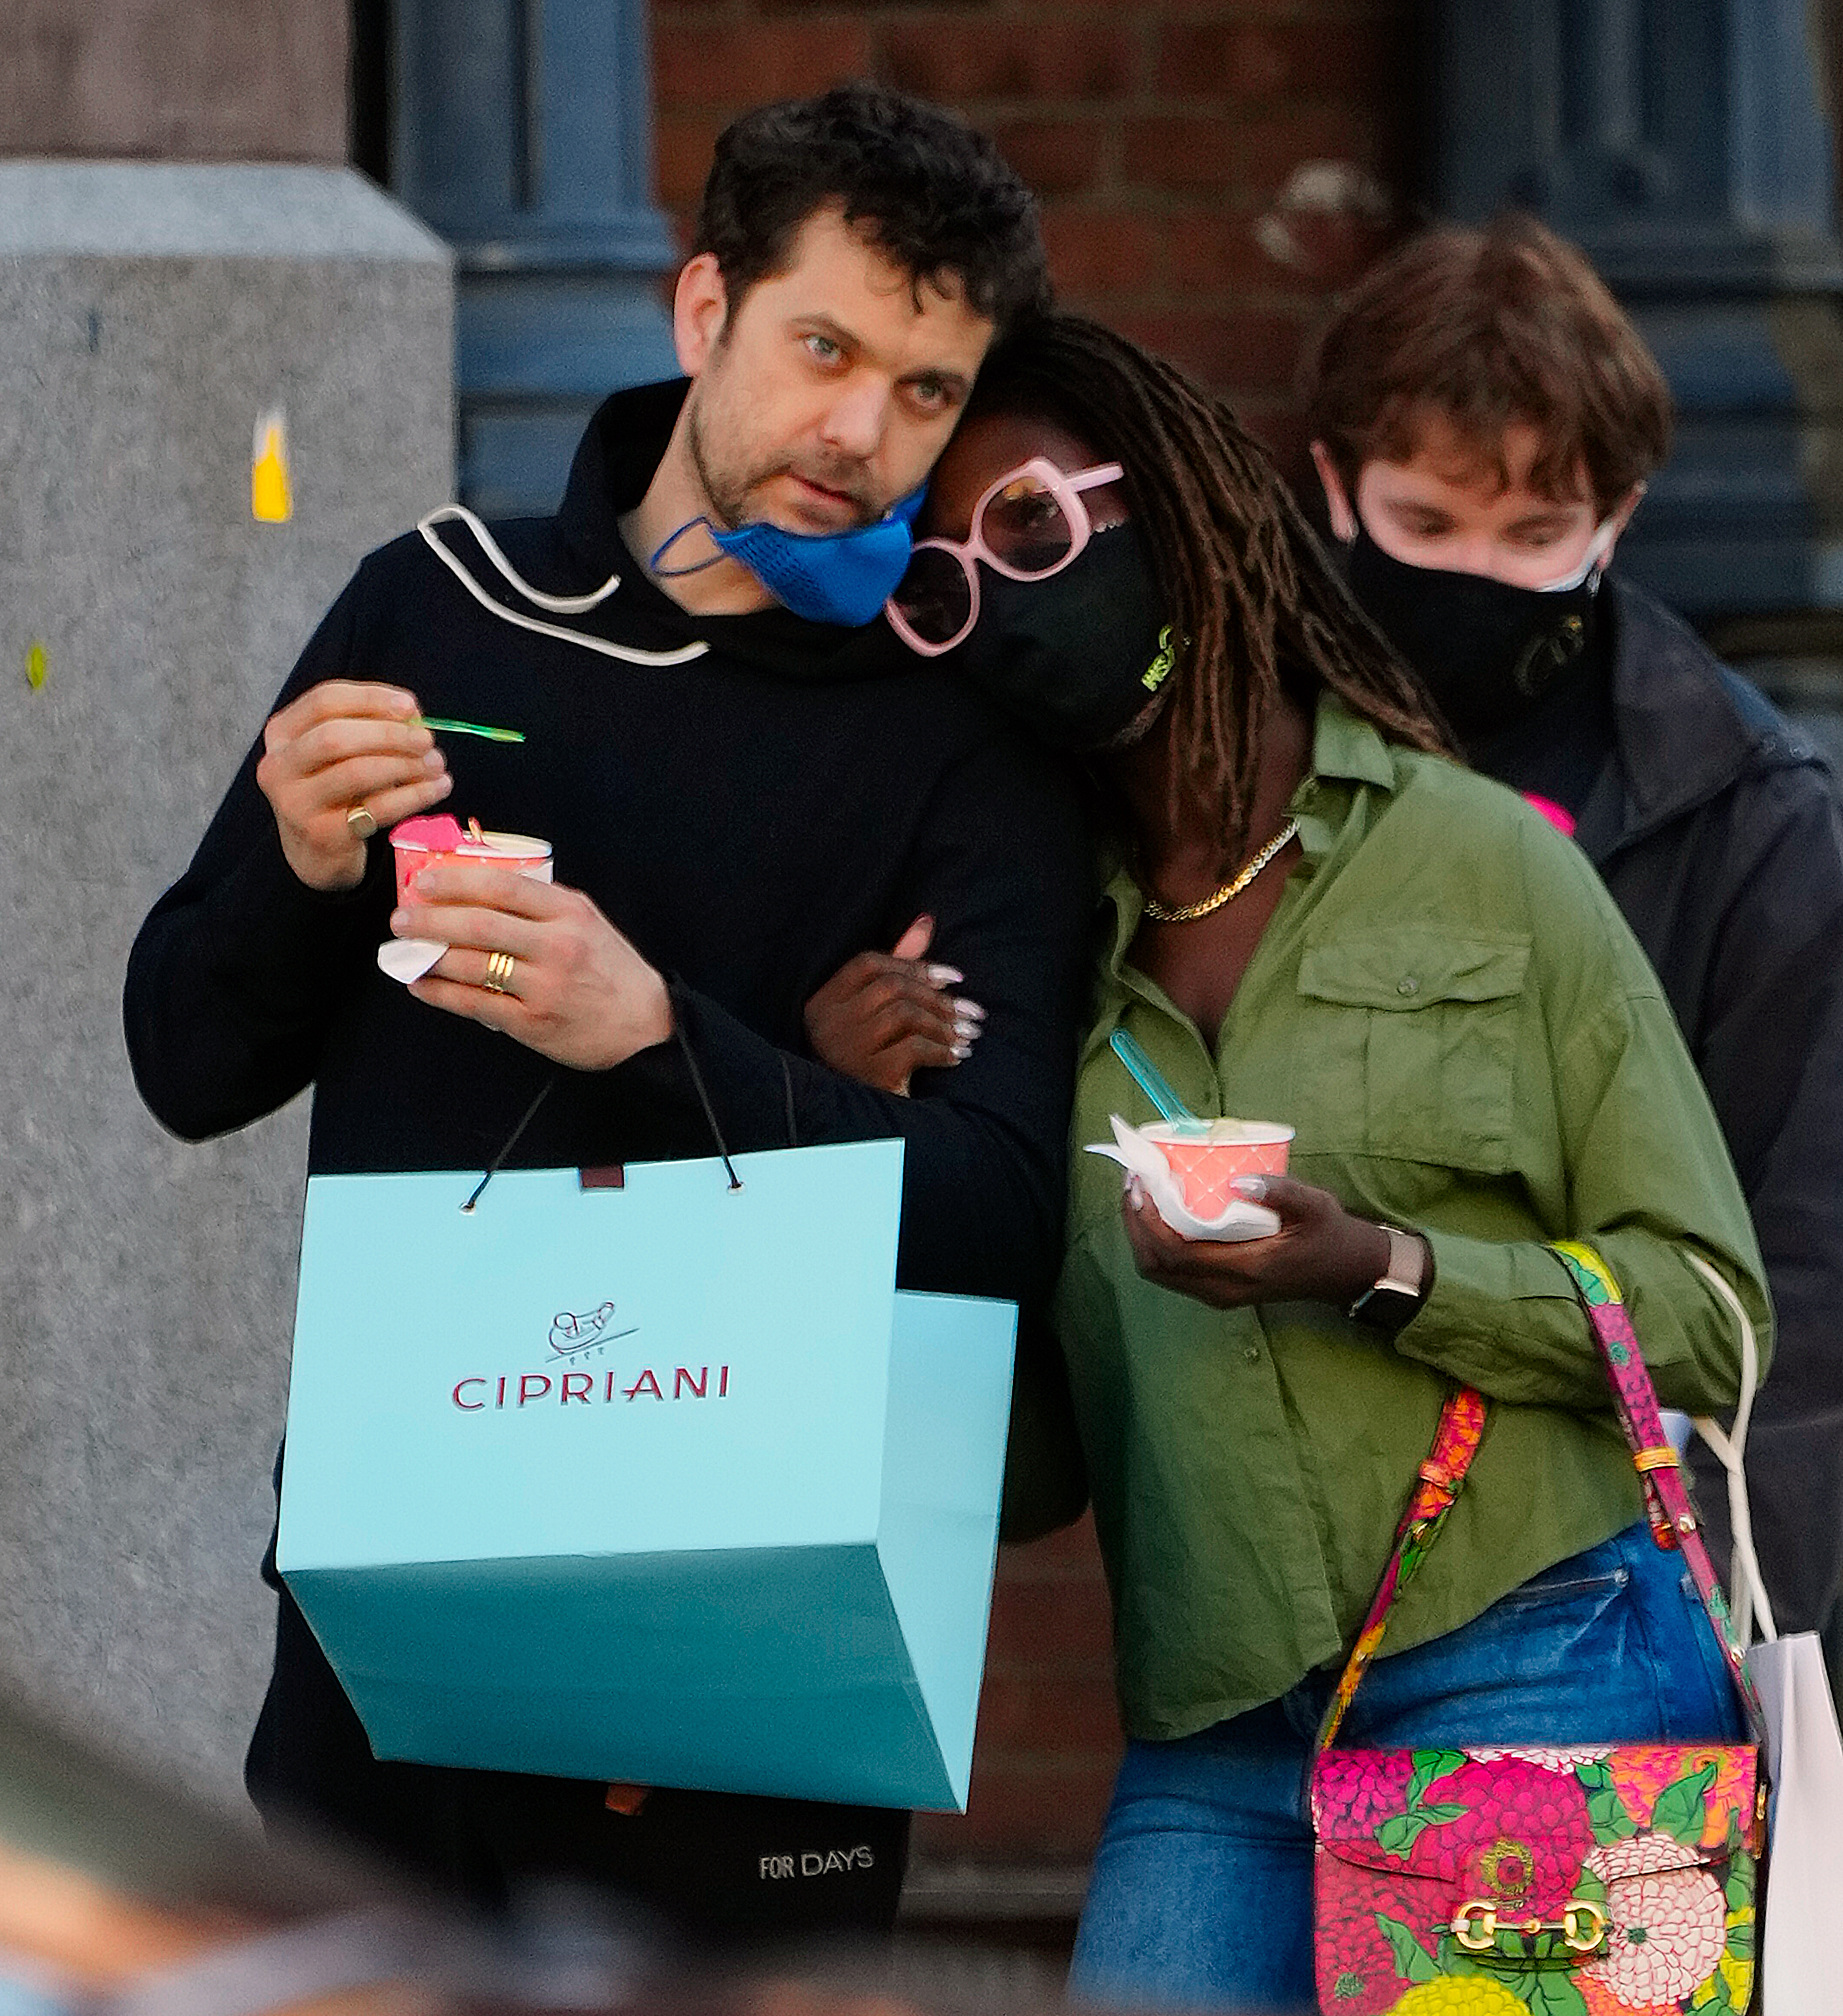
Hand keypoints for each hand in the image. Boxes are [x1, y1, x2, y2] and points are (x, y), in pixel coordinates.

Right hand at [257, 681, 450, 890]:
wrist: (317, 852)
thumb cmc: (336, 790)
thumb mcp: (338, 754)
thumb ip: (367, 727)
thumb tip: (413, 715)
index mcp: (282, 733)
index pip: (325, 700)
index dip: (372, 698)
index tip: (411, 705)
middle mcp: (279, 766)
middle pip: (336, 736)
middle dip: (389, 734)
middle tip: (427, 739)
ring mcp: (296, 803)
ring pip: (356, 772)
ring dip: (405, 765)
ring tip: (436, 764)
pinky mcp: (322, 834)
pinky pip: (377, 808)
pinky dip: (414, 795)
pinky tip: (438, 787)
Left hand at [395, 862, 672, 1069]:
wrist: (644, 1024)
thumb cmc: (608, 967)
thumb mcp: (586, 921)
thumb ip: (541, 904)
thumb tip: (477, 887)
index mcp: (569, 913)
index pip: (505, 887)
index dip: (458, 881)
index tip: (424, 881)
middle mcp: (557, 946)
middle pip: (480, 925)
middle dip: (431, 920)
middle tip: (400, 918)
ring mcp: (544, 986)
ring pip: (472, 966)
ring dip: (429, 957)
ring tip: (403, 951)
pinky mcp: (533, 1022)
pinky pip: (474, 1004)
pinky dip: (441, 993)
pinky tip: (420, 985)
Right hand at [803, 914, 983, 1094]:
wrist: (862, 1127)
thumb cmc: (871, 1059)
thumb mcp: (878, 1012)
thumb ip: (898, 965)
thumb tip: (926, 920)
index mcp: (822, 1004)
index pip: (868, 963)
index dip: (914, 963)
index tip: (953, 977)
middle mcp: (825, 1024)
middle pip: (891, 986)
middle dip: (939, 996)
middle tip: (973, 1012)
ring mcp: (843, 1050)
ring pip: (904, 1014)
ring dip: (945, 1024)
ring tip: (969, 1035)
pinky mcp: (866, 1076)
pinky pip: (913, 1050)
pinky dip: (942, 1050)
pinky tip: (957, 1057)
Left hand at [1122, 1171, 1395, 1311]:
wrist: (1344, 1271)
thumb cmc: (1329, 1235)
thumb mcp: (1315, 1207)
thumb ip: (1281, 1192)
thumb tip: (1237, 1180)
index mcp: (1245, 1269)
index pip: (1176, 1254)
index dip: (1147, 1221)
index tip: (1139, 1184)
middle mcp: (1224, 1289)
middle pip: (1156, 1267)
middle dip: (1135, 1225)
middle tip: (1132, 1183)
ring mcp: (1218, 1294)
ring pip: (1160, 1272)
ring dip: (1141, 1235)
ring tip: (1139, 1194)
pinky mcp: (1217, 1289)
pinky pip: (1172, 1272)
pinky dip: (1156, 1244)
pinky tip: (1158, 1213)